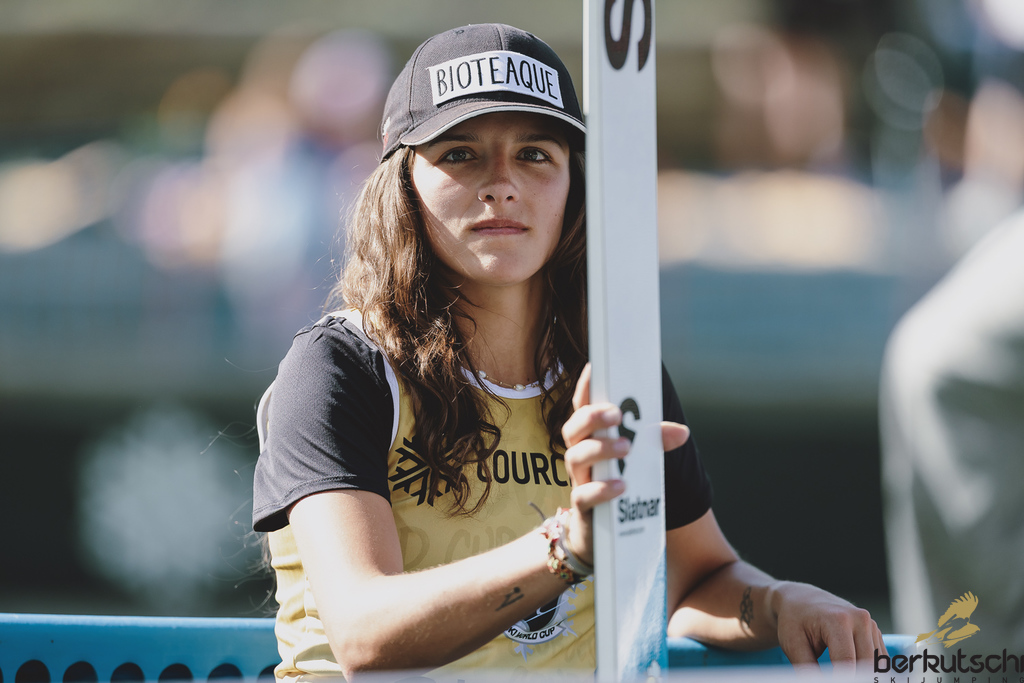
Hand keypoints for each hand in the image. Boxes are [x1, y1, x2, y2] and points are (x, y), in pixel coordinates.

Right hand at [559, 364, 690, 565]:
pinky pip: (584, 494)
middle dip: (593, 417)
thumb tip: (681, 432)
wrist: (602, 534)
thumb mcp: (639, 459)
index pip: (582, 406)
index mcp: (591, 436)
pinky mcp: (582, 507)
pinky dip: (602, 488)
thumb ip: (655, 442)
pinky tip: (622, 485)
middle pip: (574, 427)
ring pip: (577, 457)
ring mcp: (578, 479)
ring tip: (626, 448)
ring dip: (601, 449)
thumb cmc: (618, 483)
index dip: (586, 387)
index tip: (595, 367)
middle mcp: (579, 453)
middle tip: (617, 414)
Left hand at [770, 581, 885, 671]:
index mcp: (839, 620)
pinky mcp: (875, 632)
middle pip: (866, 665)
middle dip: (853, 678)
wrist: (802, 599)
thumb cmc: (795, 620)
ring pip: (876, 665)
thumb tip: (817, 682)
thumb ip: (807, 669)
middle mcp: (860, 619)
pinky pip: (880, 660)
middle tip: (833, 676)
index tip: (829, 681)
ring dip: (862, 674)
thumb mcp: (793, 644)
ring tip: (838, 673)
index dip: (840, 679)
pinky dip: (869, 671)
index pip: (848, 663)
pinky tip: (852, 671)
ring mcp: (870, 625)